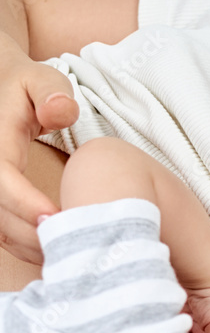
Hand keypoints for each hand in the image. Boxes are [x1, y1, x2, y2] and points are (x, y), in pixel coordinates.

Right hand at [0, 31, 78, 263]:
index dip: (26, 204)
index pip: (1, 181)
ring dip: (32, 246)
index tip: (59, 219)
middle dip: (34, 234)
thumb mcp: (43, 79)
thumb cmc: (30, 86)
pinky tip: (60, 251)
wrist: (3, 88)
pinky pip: (2, 232)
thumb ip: (53, 92)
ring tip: (74, 253)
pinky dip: (28, 246)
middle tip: (79, 245)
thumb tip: (59, 111)